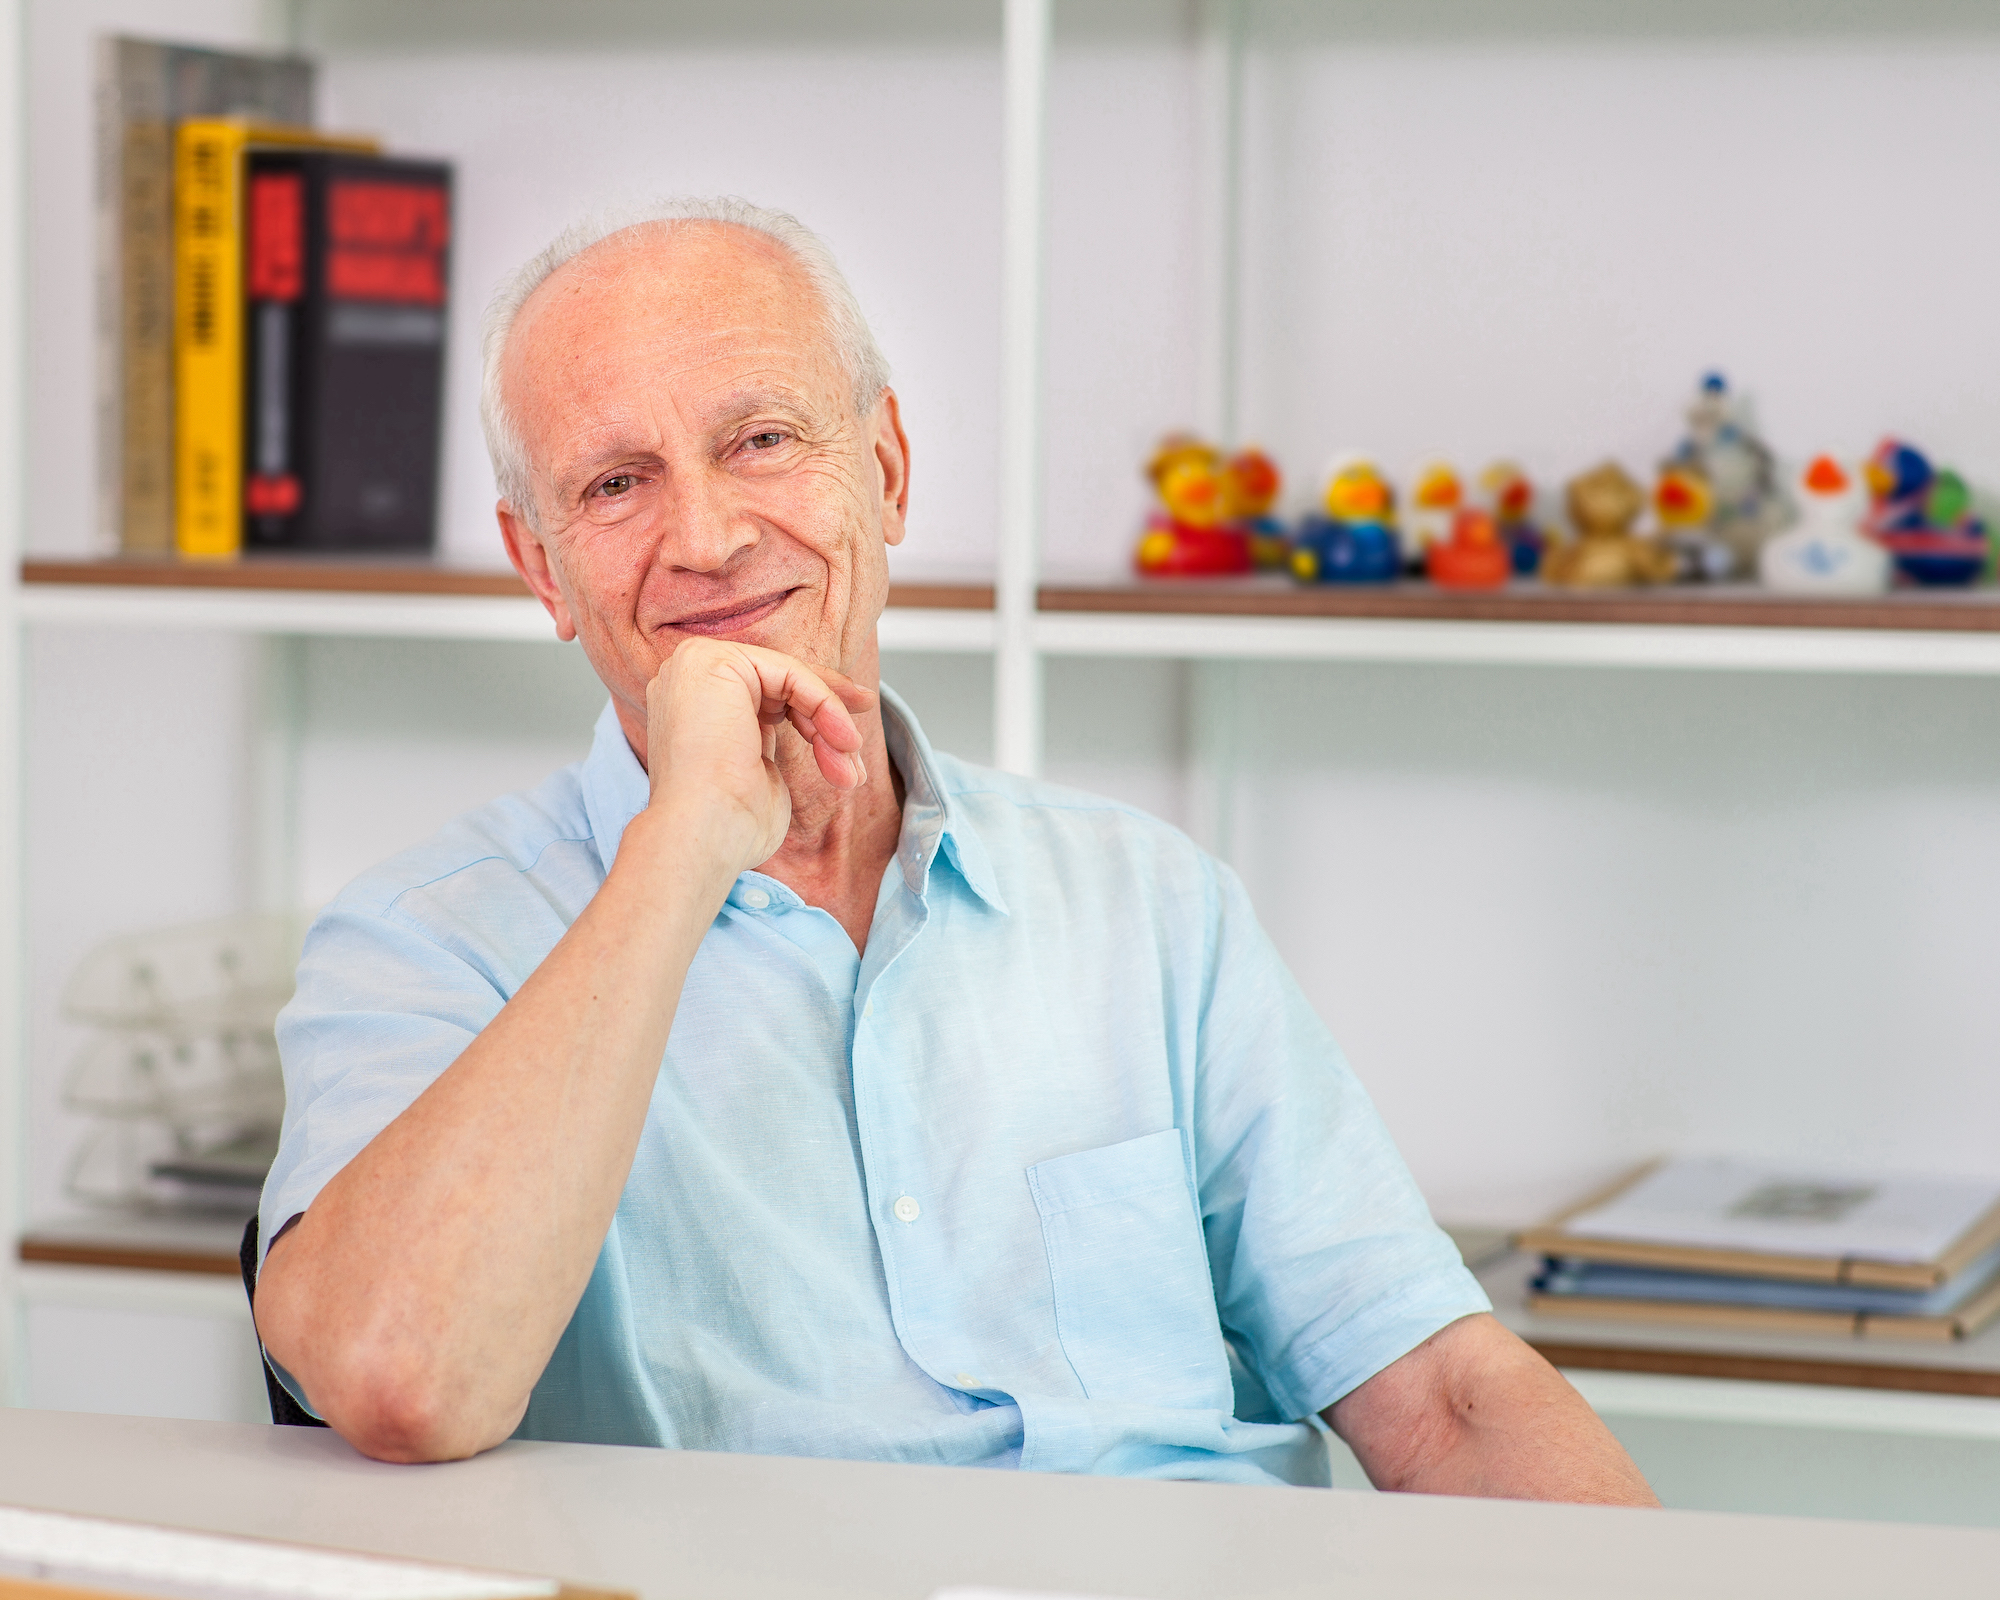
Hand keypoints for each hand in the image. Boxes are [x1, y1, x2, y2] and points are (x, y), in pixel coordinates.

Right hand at [644, 637, 874, 870]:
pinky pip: (790, 673)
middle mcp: (686, 680)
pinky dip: (823, 704)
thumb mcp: (757, 771)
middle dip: (828, 712)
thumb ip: (764, 740)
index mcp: (691, 706)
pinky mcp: (714, 661)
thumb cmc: (730, 823)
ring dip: (829, 719)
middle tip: (856, 749)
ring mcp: (695, 665)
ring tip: (849, 763)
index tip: (851, 739)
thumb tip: (800, 727)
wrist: (705, 836)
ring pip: (788, 677)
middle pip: (778, 682)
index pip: (764, 693)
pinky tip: (843, 741)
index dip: (814, 710)